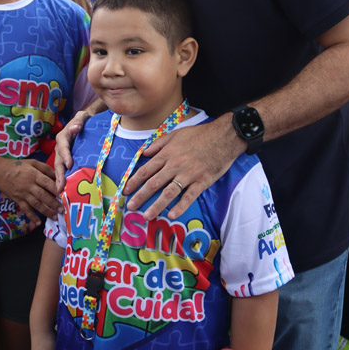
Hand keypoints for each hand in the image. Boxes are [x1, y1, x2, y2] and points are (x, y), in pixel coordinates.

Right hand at [0, 157, 58, 223]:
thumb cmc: (18, 166)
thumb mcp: (32, 163)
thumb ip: (45, 168)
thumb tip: (57, 175)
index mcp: (34, 175)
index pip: (47, 183)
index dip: (56, 189)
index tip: (64, 195)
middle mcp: (29, 185)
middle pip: (43, 195)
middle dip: (53, 203)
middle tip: (62, 210)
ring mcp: (23, 194)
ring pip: (36, 204)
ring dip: (46, 211)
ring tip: (54, 217)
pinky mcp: (17, 200)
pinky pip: (25, 209)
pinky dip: (32, 216)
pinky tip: (38, 222)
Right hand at [54, 110, 92, 191]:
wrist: (85, 124)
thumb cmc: (83, 120)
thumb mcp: (81, 117)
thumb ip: (78, 120)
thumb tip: (75, 128)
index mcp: (62, 138)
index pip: (63, 147)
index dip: (66, 156)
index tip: (70, 165)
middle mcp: (60, 148)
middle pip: (58, 162)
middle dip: (59, 174)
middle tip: (60, 186)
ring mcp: (63, 156)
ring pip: (60, 169)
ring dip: (59, 180)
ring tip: (60, 192)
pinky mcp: (67, 161)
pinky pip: (64, 171)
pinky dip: (64, 180)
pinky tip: (66, 191)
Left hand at [125, 116, 243, 219]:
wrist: (223, 137)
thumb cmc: (199, 135)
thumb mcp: (176, 133)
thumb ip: (159, 144)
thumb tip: (144, 152)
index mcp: (167, 154)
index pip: (146, 170)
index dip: (134, 181)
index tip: (125, 190)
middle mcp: (175, 165)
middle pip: (154, 183)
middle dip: (140, 196)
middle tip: (130, 207)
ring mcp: (188, 174)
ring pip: (169, 192)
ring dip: (156, 205)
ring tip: (147, 215)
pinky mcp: (202, 182)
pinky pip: (189, 196)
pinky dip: (180, 206)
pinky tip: (172, 215)